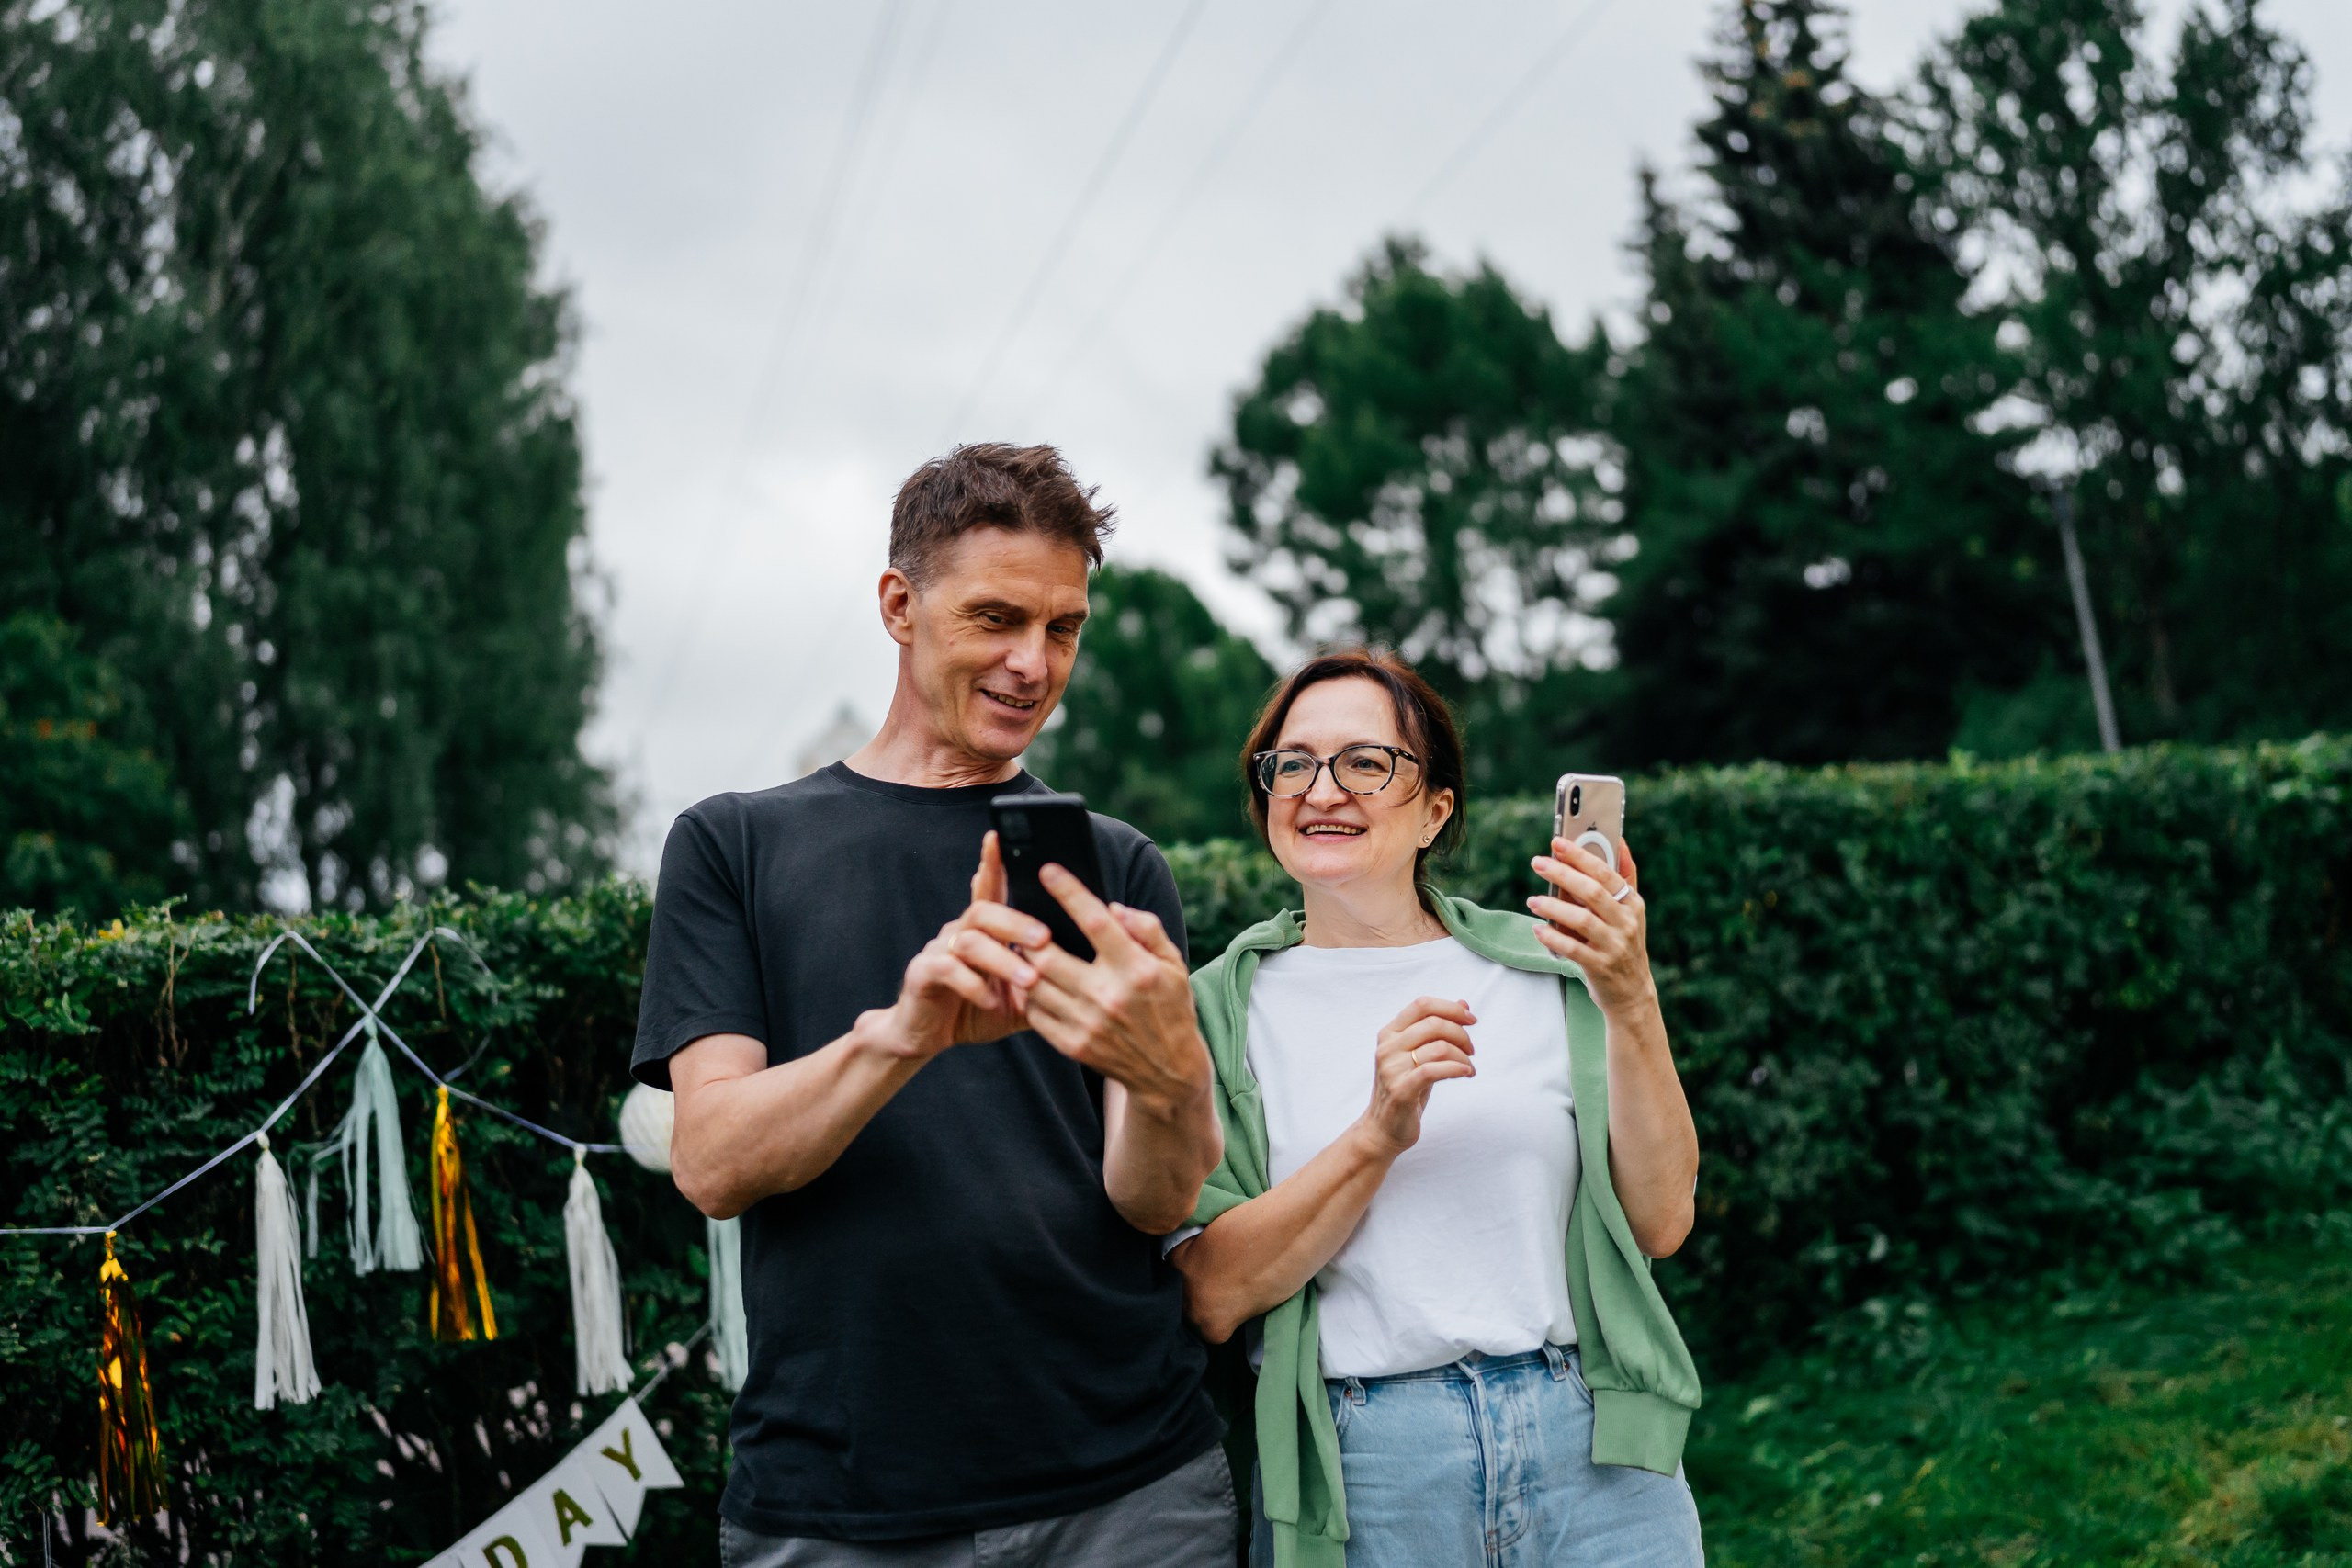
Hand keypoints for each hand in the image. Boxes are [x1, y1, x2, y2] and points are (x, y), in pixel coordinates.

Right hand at [865, 833, 1048, 1058]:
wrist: (925, 1037)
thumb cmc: (975, 1010)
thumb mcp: (1018, 996)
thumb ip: (1044, 979)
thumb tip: (1089, 970)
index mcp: (983, 930)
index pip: (989, 888)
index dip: (992, 862)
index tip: (999, 837)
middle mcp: (958, 931)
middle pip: (985, 911)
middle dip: (1017, 923)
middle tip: (1045, 939)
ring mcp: (938, 950)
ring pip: (970, 941)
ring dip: (1002, 960)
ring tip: (1029, 980)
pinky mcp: (922, 974)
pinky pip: (947, 970)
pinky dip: (972, 985)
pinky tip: (990, 1001)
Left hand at [1021, 864, 1211, 1111]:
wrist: (1170, 1072)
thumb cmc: (1171, 1008)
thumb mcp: (1174, 964)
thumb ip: (1147, 929)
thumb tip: (1113, 907)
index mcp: (1136, 969)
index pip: (1094, 921)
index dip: (1068, 892)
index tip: (1048, 870)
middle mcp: (1109, 996)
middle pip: (1049, 954)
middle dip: (1030, 934)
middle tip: (1025, 921)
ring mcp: (1088, 1024)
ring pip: (1035, 983)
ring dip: (1024, 963)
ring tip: (1025, 950)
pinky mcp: (1073, 1045)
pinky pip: (1035, 1013)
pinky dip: (1028, 994)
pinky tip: (1033, 983)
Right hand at [1355, 996, 1476, 1156]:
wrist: (1383, 1129)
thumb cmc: (1406, 1089)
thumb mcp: (1421, 1055)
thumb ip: (1438, 1030)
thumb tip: (1464, 1004)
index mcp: (1389, 1033)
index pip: (1422, 1005)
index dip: (1450, 1008)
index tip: (1471, 1020)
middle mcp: (1387, 1047)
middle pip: (1433, 1023)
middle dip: (1461, 1034)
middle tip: (1472, 1051)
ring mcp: (1391, 1069)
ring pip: (1439, 1048)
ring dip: (1463, 1057)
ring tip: (1469, 1069)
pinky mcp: (1400, 1090)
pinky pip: (1434, 1071)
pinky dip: (1457, 1069)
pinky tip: (1466, 1074)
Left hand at [1527, 835, 1655, 1015]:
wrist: (1632, 991)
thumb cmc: (1624, 943)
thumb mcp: (1631, 911)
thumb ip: (1625, 876)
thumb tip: (1620, 841)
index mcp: (1632, 903)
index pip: (1605, 873)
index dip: (1580, 856)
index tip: (1557, 842)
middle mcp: (1626, 922)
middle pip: (1592, 892)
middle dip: (1563, 874)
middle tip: (1538, 863)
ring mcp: (1614, 946)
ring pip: (1582, 920)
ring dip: (1554, 908)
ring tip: (1532, 900)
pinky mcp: (1600, 967)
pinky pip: (1573, 949)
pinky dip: (1553, 938)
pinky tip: (1538, 929)